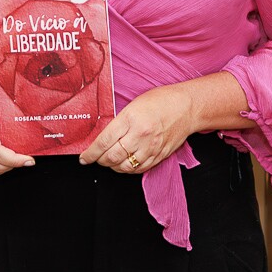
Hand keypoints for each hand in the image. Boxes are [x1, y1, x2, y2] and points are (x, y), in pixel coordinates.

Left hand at [78, 84, 195, 173]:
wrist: (187, 107)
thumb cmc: (160, 101)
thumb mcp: (133, 105)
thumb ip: (119, 121)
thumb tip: (102, 137)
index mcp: (130, 119)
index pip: (104, 141)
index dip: (90, 153)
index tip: (83, 158)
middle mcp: (140, 136)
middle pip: (113, 157)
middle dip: (99, 161)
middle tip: (94, 159)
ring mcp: (151, 148)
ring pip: (126, 167)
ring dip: (113, 167)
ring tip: (108, 162)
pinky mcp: (160, 156)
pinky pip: (140, 169)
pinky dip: (128, 170)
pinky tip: (123, 165)